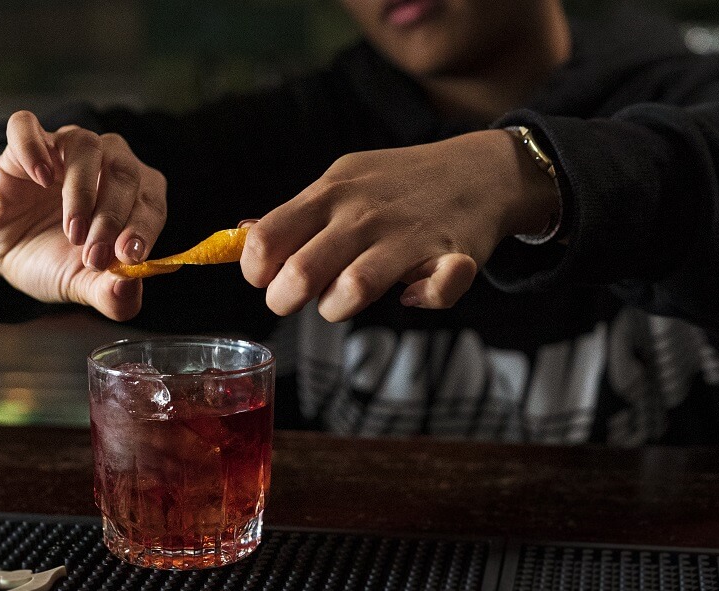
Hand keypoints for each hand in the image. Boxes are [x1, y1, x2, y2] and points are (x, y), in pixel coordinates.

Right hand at [0, 111, 166, 320]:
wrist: (1, 251)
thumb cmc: (52, 258)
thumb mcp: (80, 285)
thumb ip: (110, 294)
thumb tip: (129, 289)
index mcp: (132, 193)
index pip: (152, 199)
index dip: (144, 227)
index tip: (129, 256)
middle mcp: (105, 162)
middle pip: (124, 170)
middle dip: (112, 218)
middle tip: (93, 256)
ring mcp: (64, 148)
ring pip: (86, 145)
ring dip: (82, 191)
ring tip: (72, 231)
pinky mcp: (22, 145)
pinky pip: (27, 127)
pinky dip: (34, 148)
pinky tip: (39, 178)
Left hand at [240, 130, 558, 321]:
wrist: (478, 168)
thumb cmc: (395, 185)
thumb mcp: (340, 183)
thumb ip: (293, 216)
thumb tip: (239, 238)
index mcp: (329, 193)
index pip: (267, 238)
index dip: (256, 270)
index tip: (265, 278)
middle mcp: (363, 214)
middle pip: (301, 272)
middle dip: (285, 300)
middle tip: (295, 300)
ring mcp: (409, 234)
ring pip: (355, 288)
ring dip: (340, 307)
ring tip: (344, 299)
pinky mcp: (454, 255)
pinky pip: (434, 293)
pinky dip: (421, 300)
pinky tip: (413, 291)